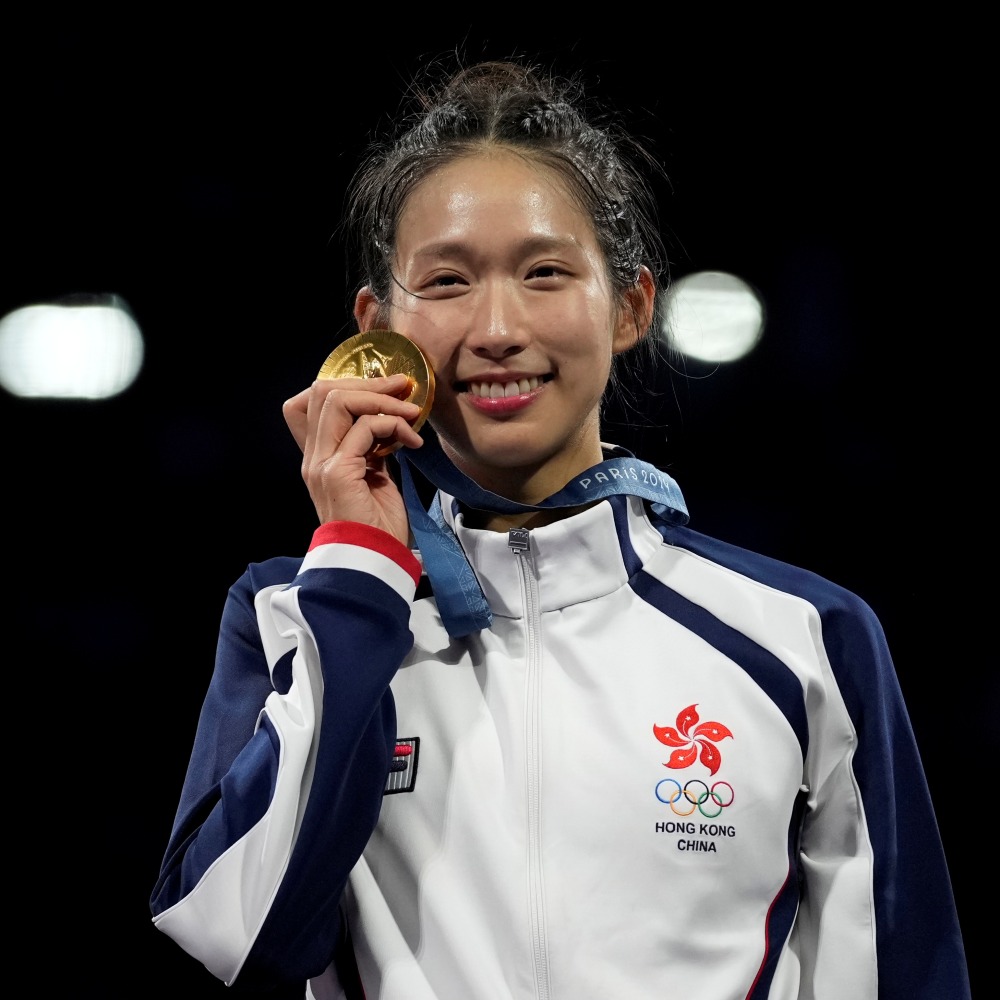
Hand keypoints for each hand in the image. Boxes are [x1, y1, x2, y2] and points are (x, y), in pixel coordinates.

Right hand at [283, 373, 423, 544]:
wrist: (376, 562)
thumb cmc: (379, 526)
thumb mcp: (374, 477)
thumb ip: (372, 448)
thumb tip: (390, 420)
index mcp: (318, 457)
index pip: (309, 403)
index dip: (346, 387)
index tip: (383, 392)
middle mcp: (313, 458)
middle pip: (322, 392)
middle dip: (368, 383)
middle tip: (402, 389)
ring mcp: (321, 464)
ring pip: (337, 400)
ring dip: (381, 399)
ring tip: (410, 414)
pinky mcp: (338, 473)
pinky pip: (365, 427)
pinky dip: (393, 424)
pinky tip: (412, 442)